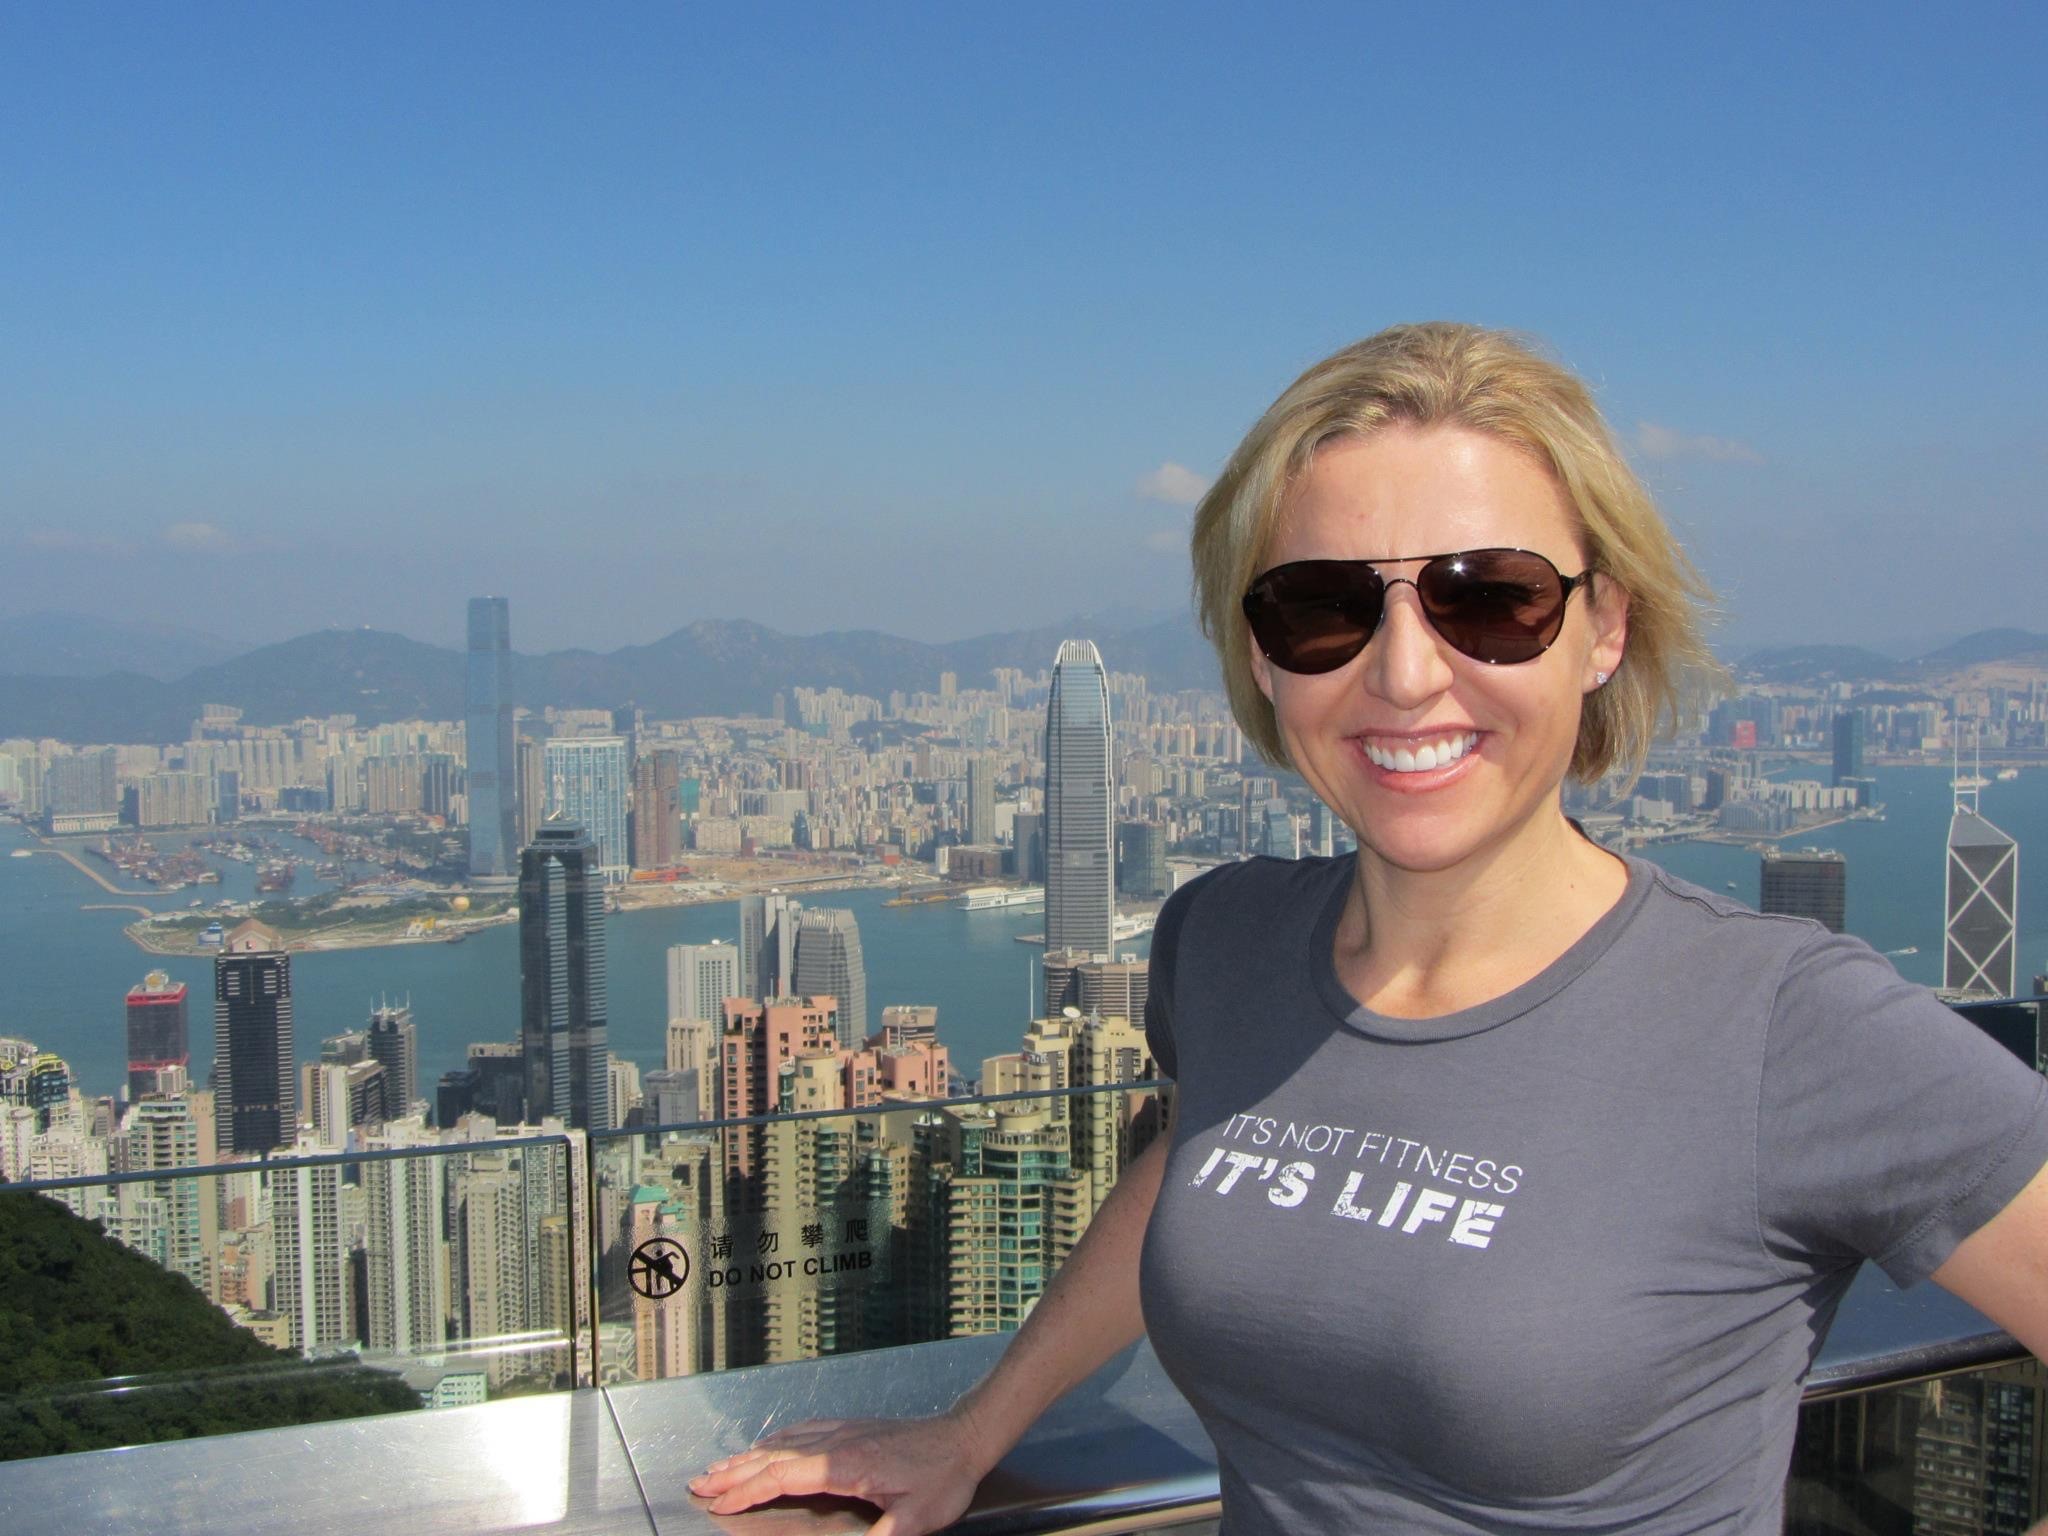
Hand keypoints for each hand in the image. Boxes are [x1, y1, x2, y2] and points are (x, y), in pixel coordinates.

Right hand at [689, 1412, 992, 1534]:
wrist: (965, 1436)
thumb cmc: (942, 1477)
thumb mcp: (913, 1520)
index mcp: (843, 1464)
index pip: (781, 1477)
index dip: (746, 1492)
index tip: (718, 1504)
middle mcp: (836, 1443)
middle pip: (772, 1456)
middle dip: (732, 1472)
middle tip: (698, 1483)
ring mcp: (843, 1432)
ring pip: (783, 1441)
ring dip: (747, 1454)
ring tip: (719, 1466)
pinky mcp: (853, 1429)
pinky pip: (802, 1431)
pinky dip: (775, 1440)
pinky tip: (768, 1444)